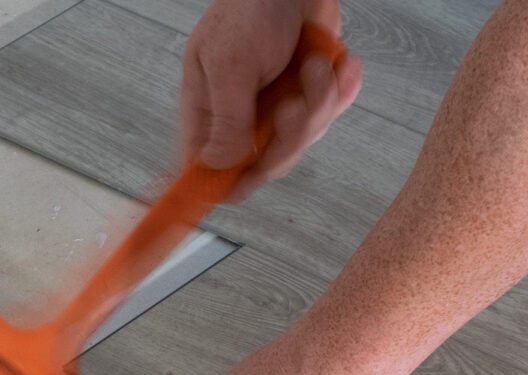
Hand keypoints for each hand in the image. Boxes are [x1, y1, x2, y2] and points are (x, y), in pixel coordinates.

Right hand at [180, 0, 361, 199]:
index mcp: (208, 113)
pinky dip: (340, 91)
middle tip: (293, 104)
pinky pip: (328, 117)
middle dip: (289, 138)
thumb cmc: (250, 6)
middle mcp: (241, 119)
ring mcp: (275, 112)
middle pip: (264, 167)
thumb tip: (218, 168)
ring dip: (318, 103)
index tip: (243, 184)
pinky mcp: (307, 99)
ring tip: (315, 64)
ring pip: (301, 142)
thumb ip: (226, 122)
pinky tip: (339, 67)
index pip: (205, 171)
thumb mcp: (230, 65)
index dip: (221, 187)